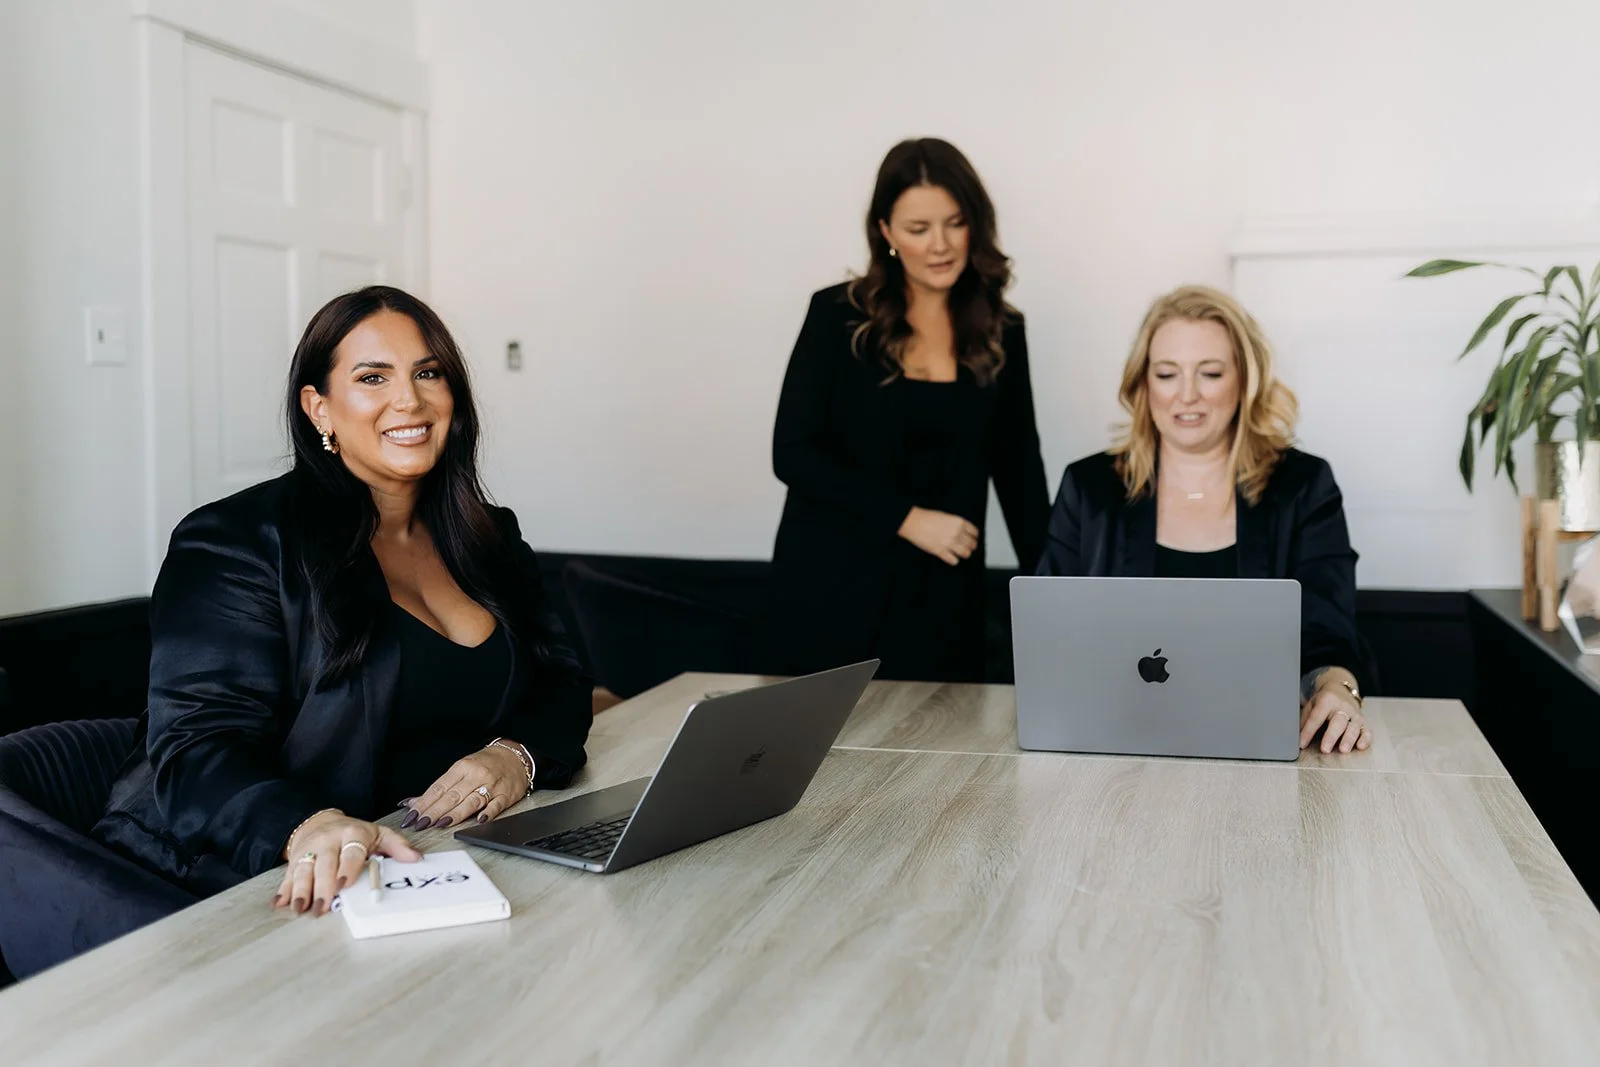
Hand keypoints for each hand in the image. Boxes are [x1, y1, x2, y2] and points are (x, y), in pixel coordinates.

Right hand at [274, 810, 419, 916]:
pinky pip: (288, 876)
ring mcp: (309, 850)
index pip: (350, 852)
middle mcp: (328, 841)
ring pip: (303, 870)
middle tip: (322, 906)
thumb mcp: (378, 834)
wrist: (320, 822)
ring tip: (300, 908)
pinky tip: (280, 903)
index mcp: (352, 834)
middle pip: (324, 864)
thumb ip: (397, 846)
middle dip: (322, 886)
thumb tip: (416, 859)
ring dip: (301, 890)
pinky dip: (284, 890)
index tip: (344, 884)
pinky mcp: (295, 860)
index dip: (347, 868)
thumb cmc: (355, 834)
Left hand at [401, 745, 530, 830]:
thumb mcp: (461, 769)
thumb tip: (413, 803)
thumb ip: (439, 788)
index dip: (424, 802)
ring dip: (455, 814)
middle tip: (421, 823)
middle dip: (435, 811)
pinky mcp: (506, 795)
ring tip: (440, 824)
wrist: (515, 756)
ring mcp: (492, 785)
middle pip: (452, 795)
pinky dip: (488, 812)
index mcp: (462, 767)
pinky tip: (478, 820)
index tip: (412, 815)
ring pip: (471, 801)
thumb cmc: (486, 764)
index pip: (439, 787)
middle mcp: (476, 775)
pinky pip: (496, 805)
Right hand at [898, 507, 978, 565]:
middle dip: (971, 546)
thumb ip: (957, 524)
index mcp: (959, 522)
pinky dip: (954, 560)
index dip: (974, 537)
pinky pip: (954, 561)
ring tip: (961, 553)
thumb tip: (963, 532)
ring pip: (966, 554)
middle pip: (972, 544)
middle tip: (968, 547)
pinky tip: (951, 558)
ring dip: (964, 554)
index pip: (974, 532)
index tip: (973, 539)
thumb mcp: (947, 516)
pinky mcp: (941, 552)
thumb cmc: (927, 517)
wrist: (914, 522)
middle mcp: (957, 533)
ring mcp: (949, 543)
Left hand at [1299, 680, 1371, 754]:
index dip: (1308, 731)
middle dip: (1331, 736)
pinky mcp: (1364, 723)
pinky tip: (1360, 747)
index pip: (1317, 717)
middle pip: (1338, 722)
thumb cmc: (1324, 701)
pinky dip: (1365, 739)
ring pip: (1353, 727)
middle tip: (1325, 749)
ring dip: (1348, 739)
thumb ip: (1305, 719)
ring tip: (1343, 750)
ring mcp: (1355, 715)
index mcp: (1327, 700)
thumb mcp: (1312, 705)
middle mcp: (1343, 707)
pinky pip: (1366, 731)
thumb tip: (1294, 735)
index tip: (1301, 744)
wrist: (1341, 691)